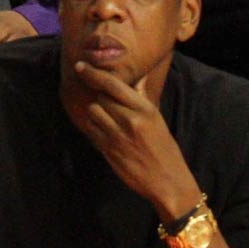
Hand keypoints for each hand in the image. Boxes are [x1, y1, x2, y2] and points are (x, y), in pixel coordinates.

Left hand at [65, 61, 197, 211]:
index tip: (81, 66)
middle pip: (100, 97)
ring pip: (93, 111)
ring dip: (96, 112)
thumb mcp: (158, 121)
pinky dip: (94, 126)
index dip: (93, 73)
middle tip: (107, 103)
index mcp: (145, 110)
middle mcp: (130, 121)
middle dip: (101, 97)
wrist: (167, 182)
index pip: (112, 84)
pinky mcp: (108, 150)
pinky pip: (91, 129)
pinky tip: (104, 131)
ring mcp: (117, 136)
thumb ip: (142, 98)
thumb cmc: (165, 150)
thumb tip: (137, 77)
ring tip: (107, 118)